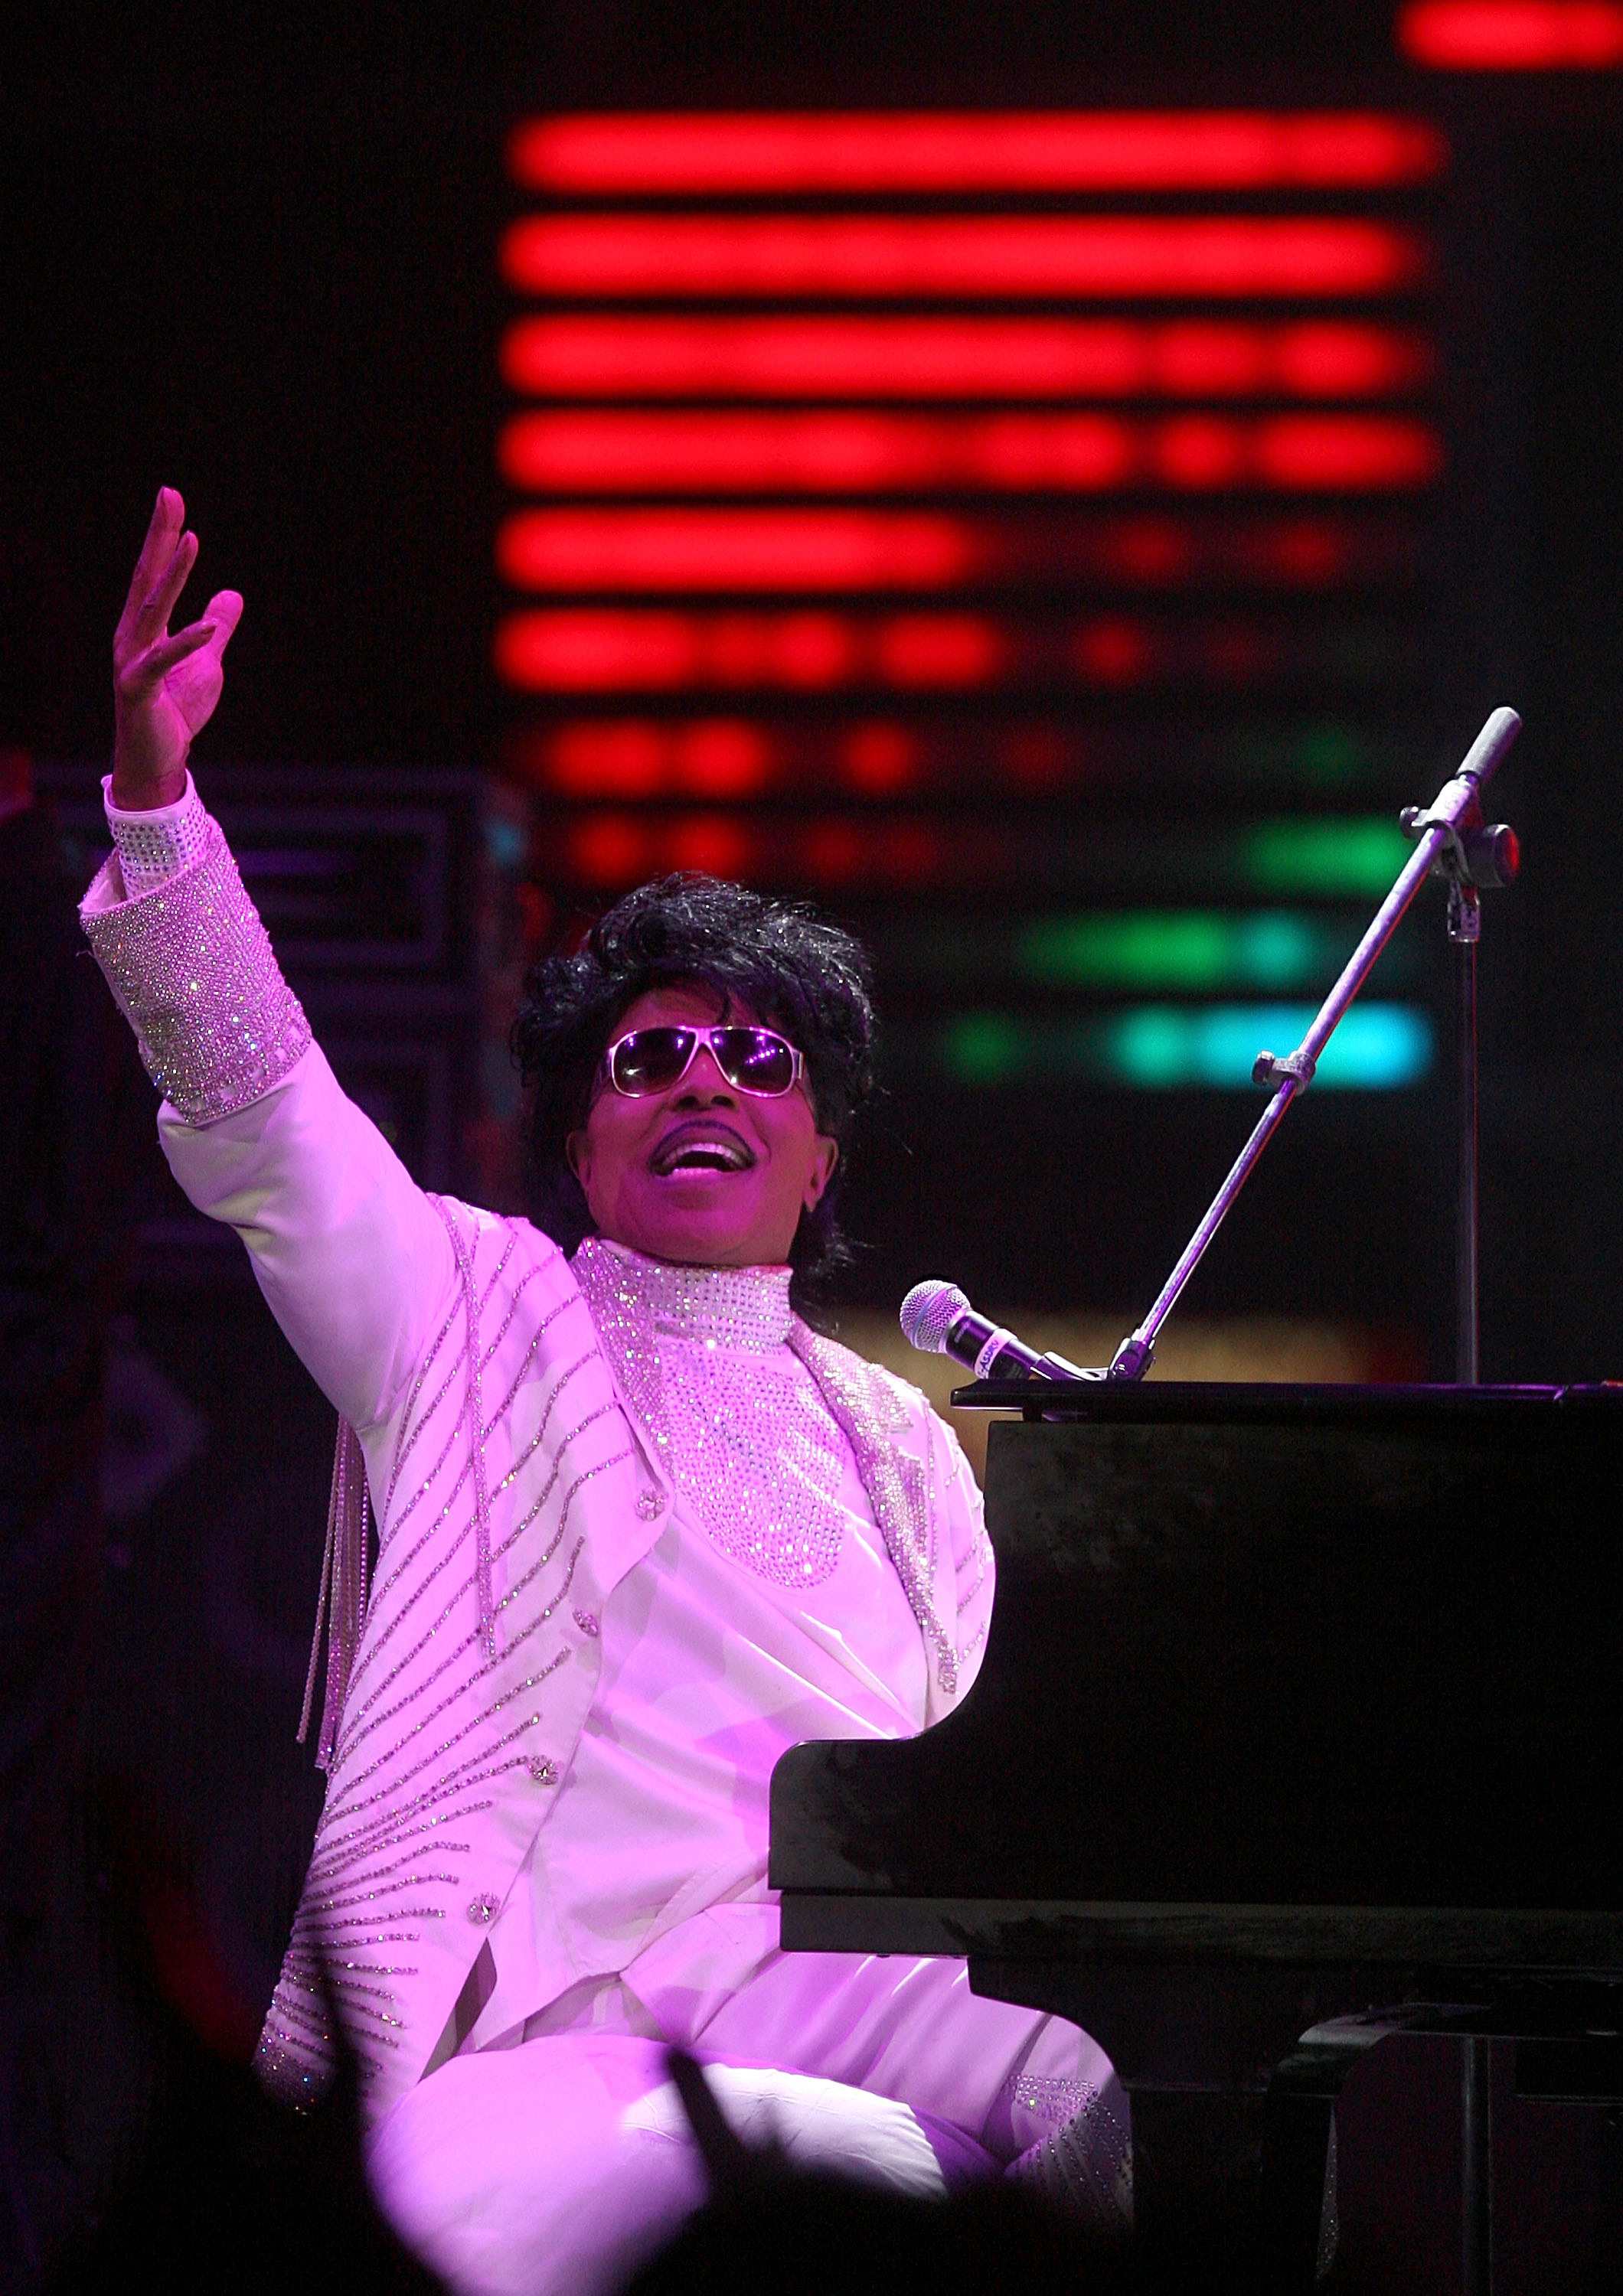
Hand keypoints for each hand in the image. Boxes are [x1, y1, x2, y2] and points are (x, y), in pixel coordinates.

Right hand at [112, 487, 242, 808]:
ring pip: (152, 609)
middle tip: (169, 495)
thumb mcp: (206, 664)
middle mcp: (131, 636)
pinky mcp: (139, 690)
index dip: (164, 535)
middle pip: (147, 577)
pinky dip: (187, 643)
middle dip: (160, 536)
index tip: (172, 497)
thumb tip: (231, 594)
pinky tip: (208, 626)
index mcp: (146, 627)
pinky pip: (164, 661)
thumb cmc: (175, 712)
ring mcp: (131, 661)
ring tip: (191, 540)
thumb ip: (215, 630)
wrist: (156, 762)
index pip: (154, 572)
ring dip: (173, 574)